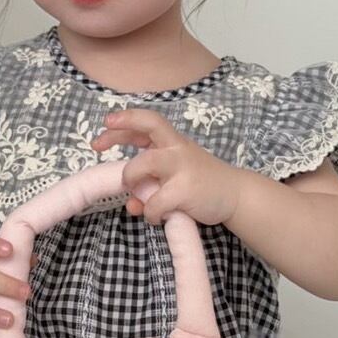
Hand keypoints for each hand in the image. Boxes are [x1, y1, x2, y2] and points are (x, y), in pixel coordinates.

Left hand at [90, 109, 242, 226]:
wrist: (235, 195)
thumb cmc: (202, 183)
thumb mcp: (175, 177)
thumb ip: (150, 184)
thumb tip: (130, 203)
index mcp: (174, 142)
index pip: (148, 121)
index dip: (125, 120)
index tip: (105, 122)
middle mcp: (177, 149)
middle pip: (146, 129)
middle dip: (119, 139)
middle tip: (101, 152)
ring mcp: (182, 167)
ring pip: (144, 163)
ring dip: (131, 179)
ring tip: (137, 197)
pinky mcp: (185, 190)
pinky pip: (154, 202)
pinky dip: (150, 213)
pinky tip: (156, 218)